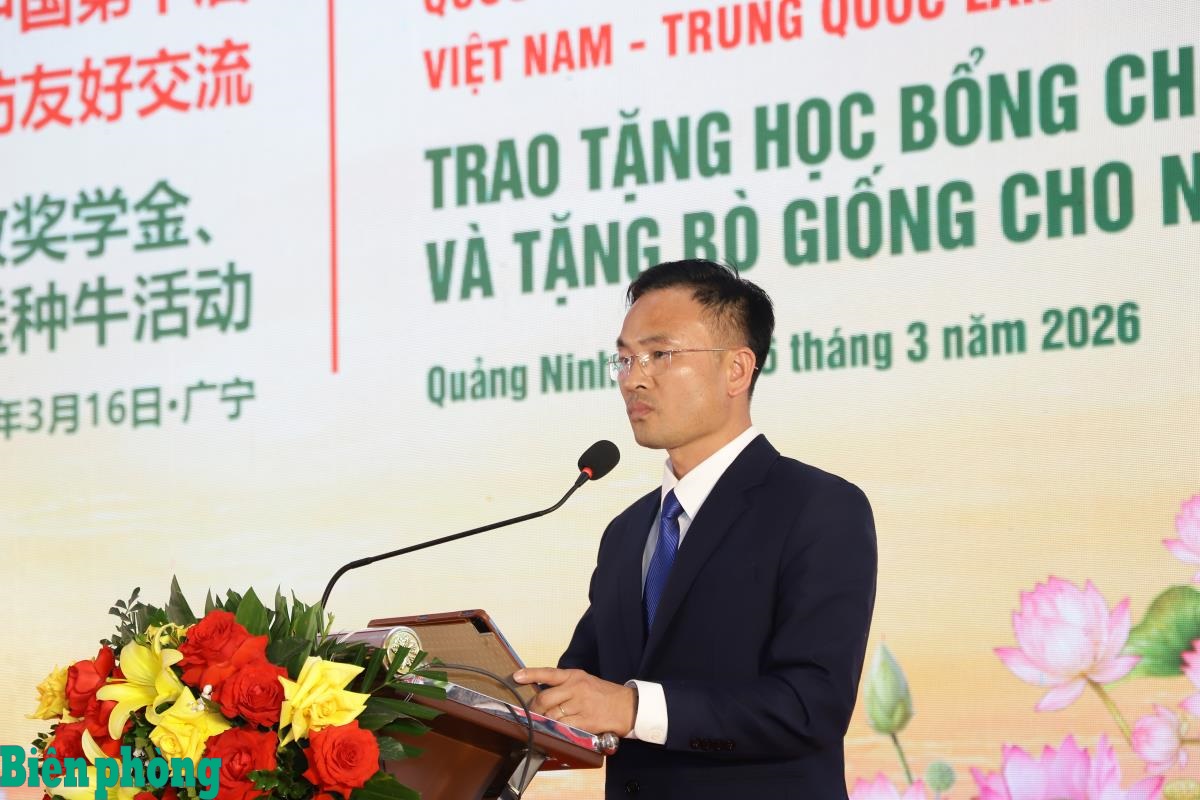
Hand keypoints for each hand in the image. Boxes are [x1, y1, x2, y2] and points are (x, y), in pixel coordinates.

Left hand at [512, 667, 635, 736]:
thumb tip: (543, 696)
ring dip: (543, 722)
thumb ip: (566, 686)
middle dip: (533, 709)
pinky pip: (564, 727)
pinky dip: (556, 730)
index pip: (548, 673)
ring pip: (551, 714)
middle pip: (544, 698)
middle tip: (530, 715)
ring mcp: (581, 704)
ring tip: (540, 724)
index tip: (516, 676)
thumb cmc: (605, 695)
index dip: (530, 674)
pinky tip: (554, 731)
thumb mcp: (586, 682)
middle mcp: (576, 688)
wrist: (629, 706)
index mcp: (575, 676)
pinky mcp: (586, 721)